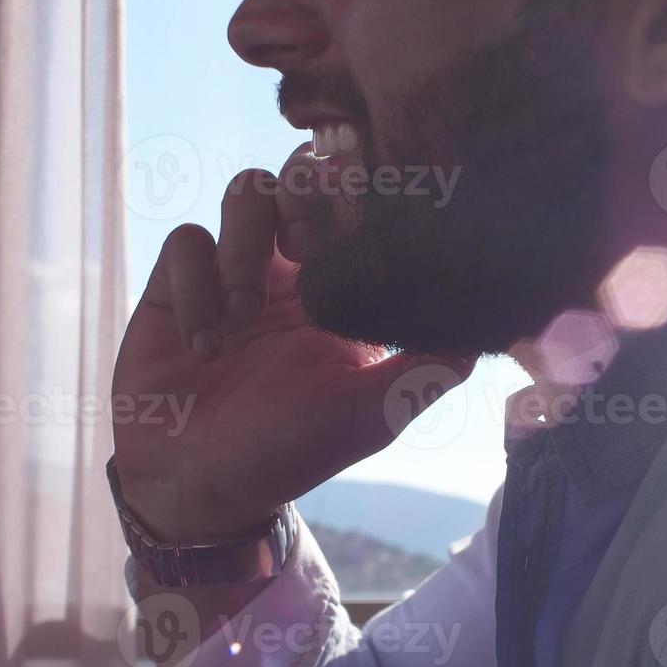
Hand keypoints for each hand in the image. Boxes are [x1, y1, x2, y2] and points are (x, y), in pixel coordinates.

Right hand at [111, 162, 472, 542]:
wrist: (199, 490)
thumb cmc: (288, 454)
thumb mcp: (369, 415)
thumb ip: (426, 370)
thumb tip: (488, 335)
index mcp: (341, 288)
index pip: (357, 206)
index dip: (360, 191)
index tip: (361, 209)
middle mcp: (290, 270)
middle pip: (299, 176)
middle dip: (300, 195)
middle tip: (299, 245)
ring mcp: (232, 272)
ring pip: (244, 193)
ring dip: (245, 244)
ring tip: (242, 313)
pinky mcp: (177, 287)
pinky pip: (185, 241)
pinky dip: (196, 284)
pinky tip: (205, 345)